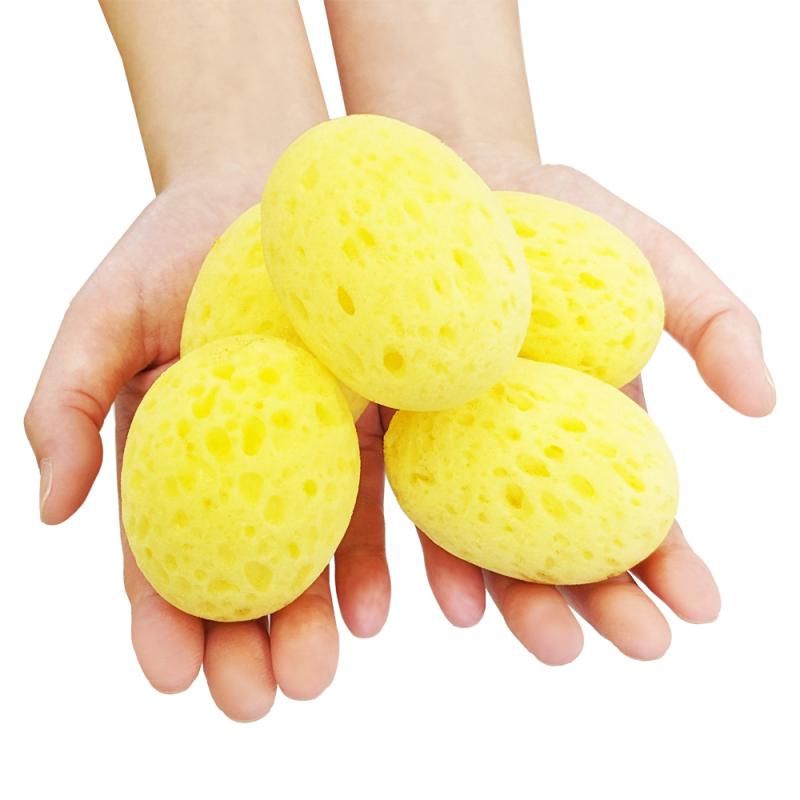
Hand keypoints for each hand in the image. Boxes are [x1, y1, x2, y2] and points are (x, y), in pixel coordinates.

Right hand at [25, 167, 354, 719]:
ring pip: (316, 543)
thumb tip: (49, 508)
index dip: (165, 616)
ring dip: (314, 614)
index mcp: (177, 444)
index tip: (174, 677)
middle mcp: (252, 454)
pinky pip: (383, 492)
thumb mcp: (104, 310)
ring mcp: (320, 438)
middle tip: (255, 702)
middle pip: (245, 563)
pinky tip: (380, 604)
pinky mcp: (380, 412)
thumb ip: (65, 402)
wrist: (278, 179)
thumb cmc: (180, 238)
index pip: (165, 546)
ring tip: (315, 671)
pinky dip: (379, 551)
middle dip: (247, 638)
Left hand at [344, 147, 774, 663]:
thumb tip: (764, 406)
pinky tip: (412, 600)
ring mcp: (440, 443)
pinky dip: (392, 556)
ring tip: (530, 635)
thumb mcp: (645, 252)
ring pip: (469, 536)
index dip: (665, 561)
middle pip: (550, 539)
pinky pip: (378, 498)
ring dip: (501, 594)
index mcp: (582, 421)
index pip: (629, 506)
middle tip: (619, 650)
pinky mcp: (373, 425)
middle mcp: (512, 446)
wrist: (440, 175)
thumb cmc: (552, 214)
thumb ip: (710, 318)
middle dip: (587, 599)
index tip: (699, 610)